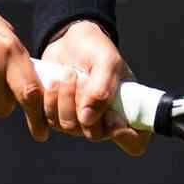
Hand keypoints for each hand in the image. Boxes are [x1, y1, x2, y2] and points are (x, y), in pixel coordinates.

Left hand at [38, 20, 148, 156]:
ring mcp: (80, 122)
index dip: (125, 137)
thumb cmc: (97, 50)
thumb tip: (88, 118)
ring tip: (68, 74)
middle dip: (84, 103)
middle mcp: (104, 122)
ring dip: (65, 98)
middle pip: (94, 134)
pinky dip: (49, 100)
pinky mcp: (57, 116)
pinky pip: (49, 120)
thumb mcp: (107, 61)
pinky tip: (54, 81)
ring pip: (69, 126)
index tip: (112, 115)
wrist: (71, 40)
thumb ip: (103, 88)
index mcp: (126, 111)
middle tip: (81, 78)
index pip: (134, 142)